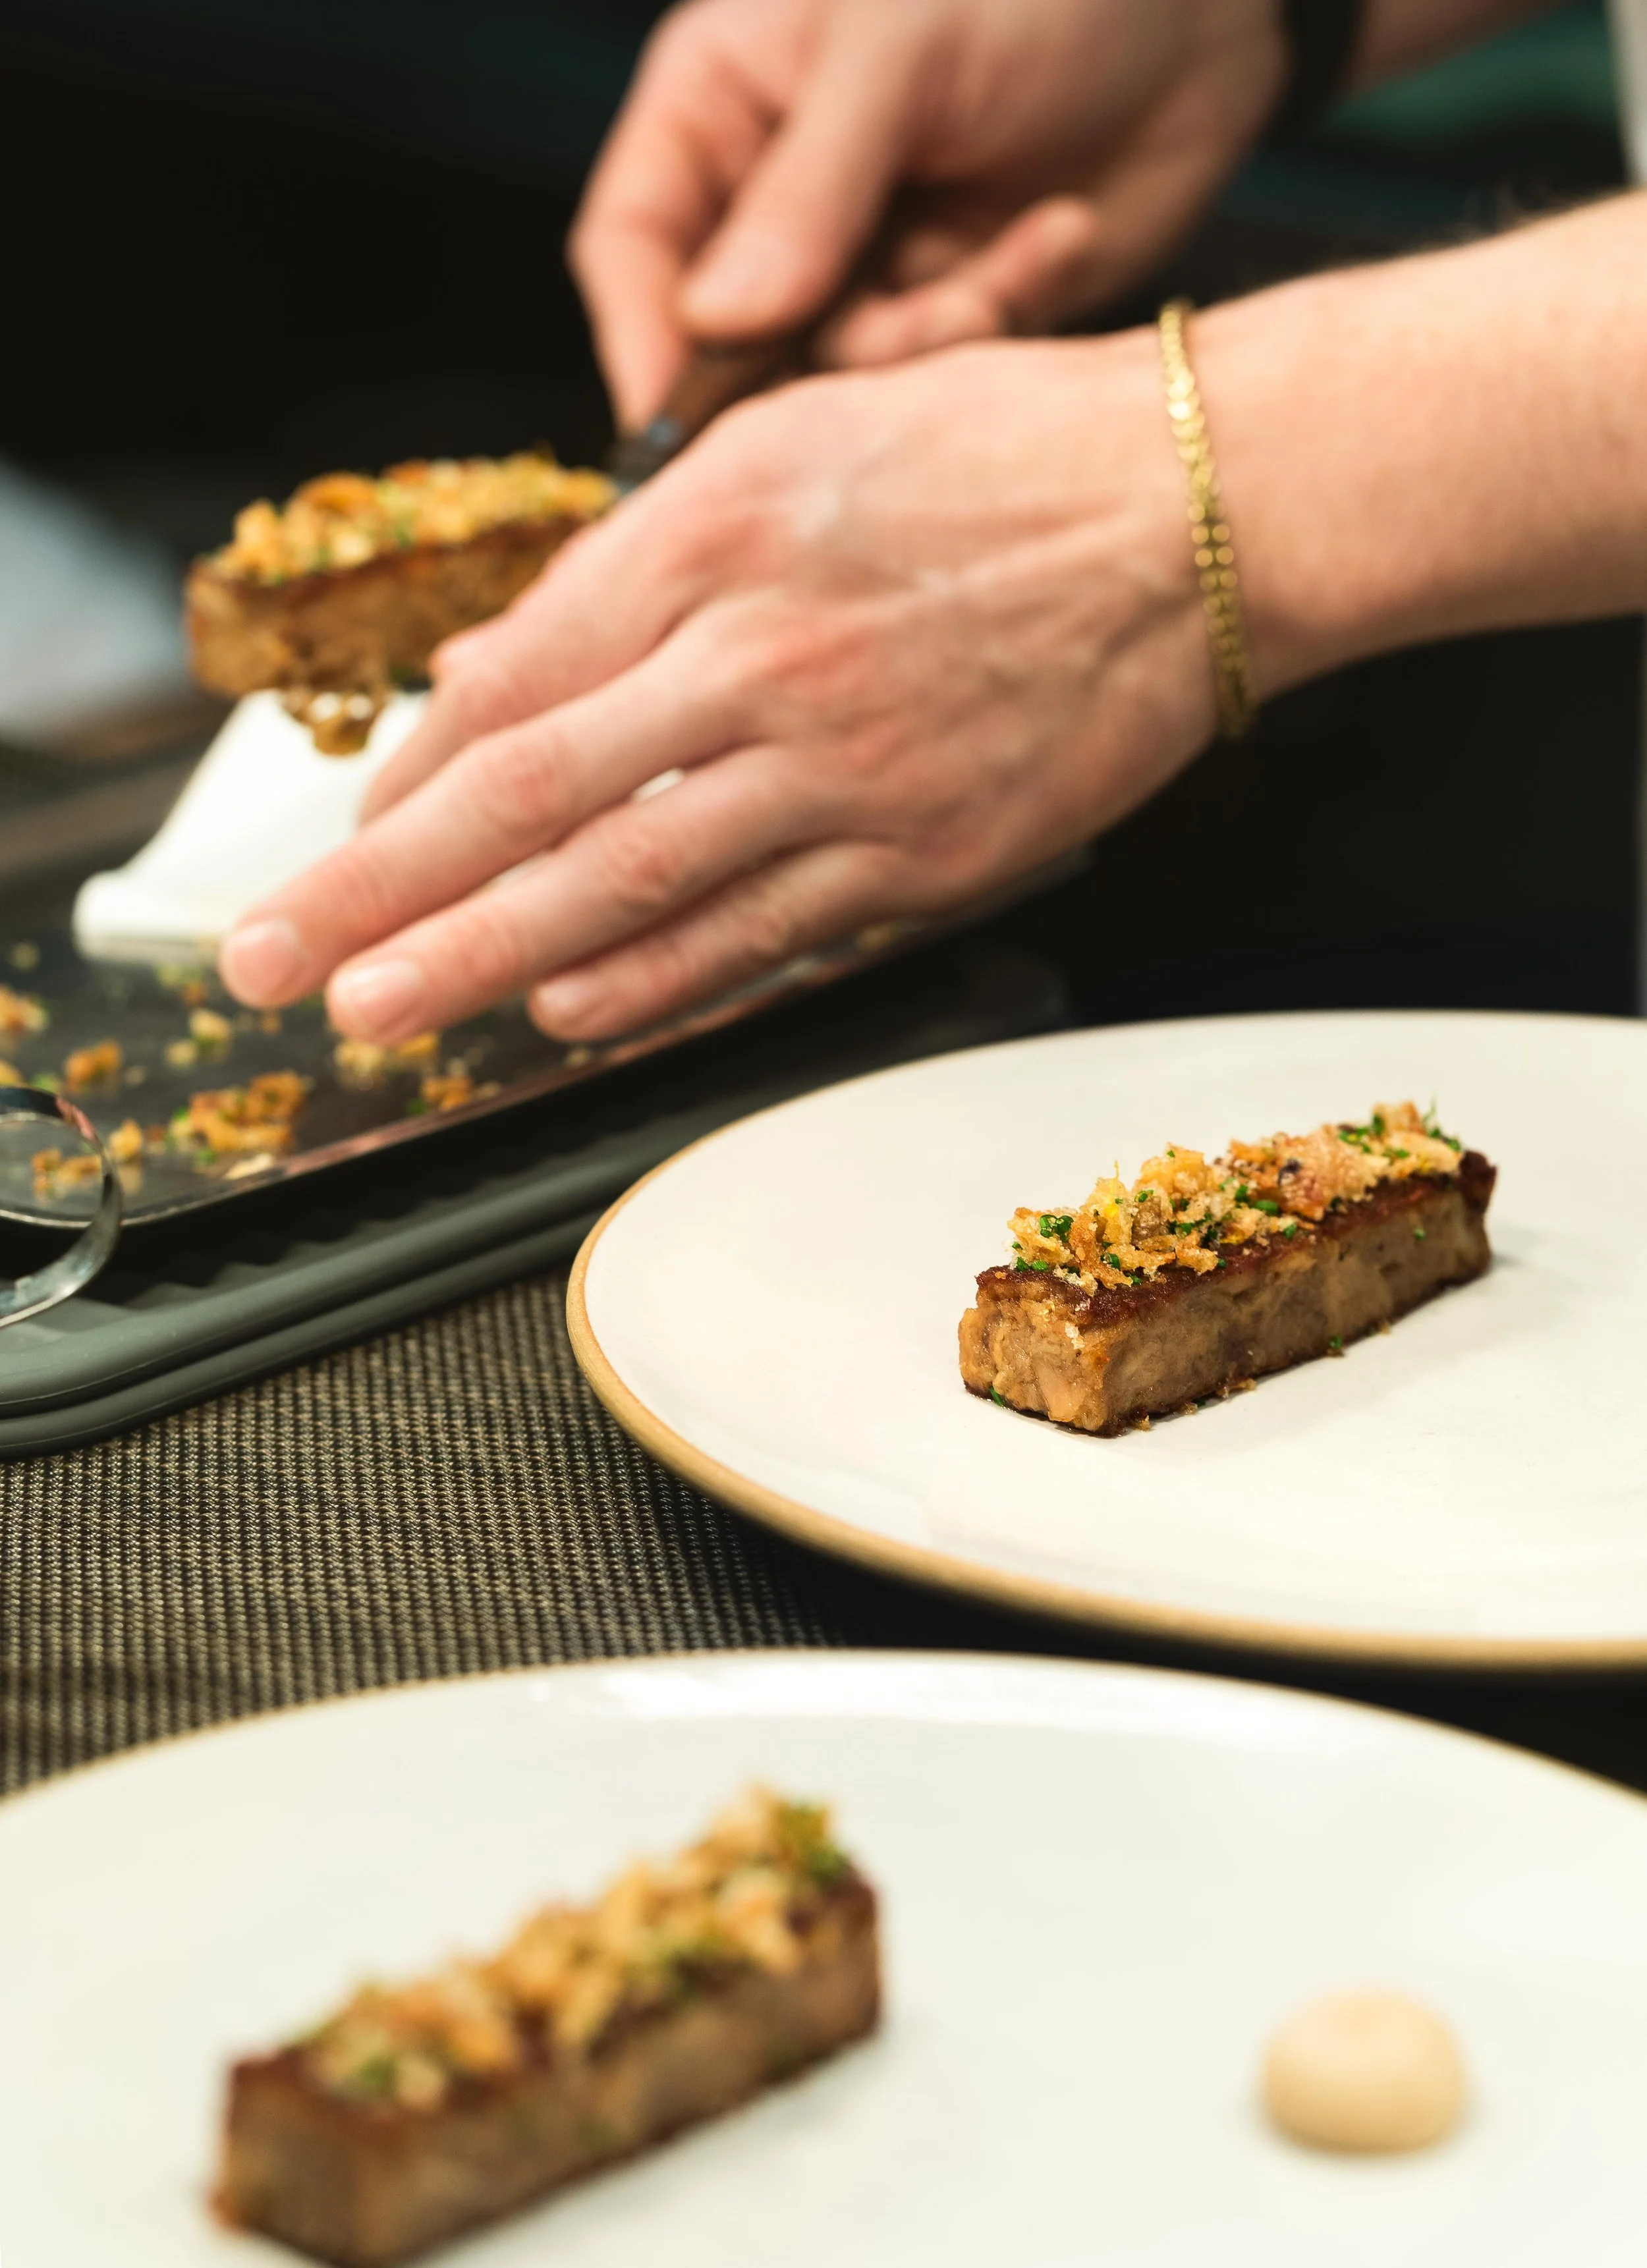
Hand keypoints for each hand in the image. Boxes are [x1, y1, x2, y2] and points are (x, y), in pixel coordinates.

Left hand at [218, 333, 1215, 1043]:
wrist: (1201, 517)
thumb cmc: (1003, 460)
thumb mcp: (794, 443)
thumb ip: (638, 563)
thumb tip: (507, 673)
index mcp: (719, 537)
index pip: (515, 683)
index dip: (405, 781)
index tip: (346, 842)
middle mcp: (767, 660)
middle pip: (533, 799)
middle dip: (389, 894)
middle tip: (288, 964)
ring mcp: (849, 773)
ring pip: (634, 887)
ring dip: (492, 962)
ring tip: (389, 1015)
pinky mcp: (926, 857)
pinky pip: (765, 936)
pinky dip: (659, 983)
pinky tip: (573, 1018)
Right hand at [573, 0, 1286, 426]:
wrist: (1195, 8)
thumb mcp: (898, 52)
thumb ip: (804, 192)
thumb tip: (716, 322)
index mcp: (718, 107)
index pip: (630, 248)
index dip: (647, 344)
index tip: (682, 435)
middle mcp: (771, 200)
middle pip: (730, 344)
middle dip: (816, 362)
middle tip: (909, 332)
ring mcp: (859, 264)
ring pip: (839, 376)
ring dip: (933, 338)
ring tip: (1022, 251)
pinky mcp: (945, 308)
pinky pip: (933, 372)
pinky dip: (1000, 318)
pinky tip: (1063, 234)